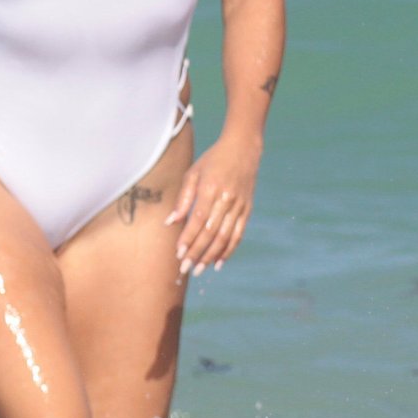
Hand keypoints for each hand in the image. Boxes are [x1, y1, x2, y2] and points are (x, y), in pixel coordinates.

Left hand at [165, 131, 262, 275]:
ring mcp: (239, 206)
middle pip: (211, 232)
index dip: (188, 238)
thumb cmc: (212, 160)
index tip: (178, 253)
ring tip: (199, 269)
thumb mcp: (193, 173)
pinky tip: (219, 262)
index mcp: (211, 189)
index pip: (198, 220)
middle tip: (185, 268)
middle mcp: (227, 200)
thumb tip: (170, 222)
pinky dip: (229, 250)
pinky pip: (238, 234)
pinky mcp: (247, 210)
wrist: (243, 149)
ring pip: (225, 237)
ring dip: (211, 255)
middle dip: (197, 252)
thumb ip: (183, 198)